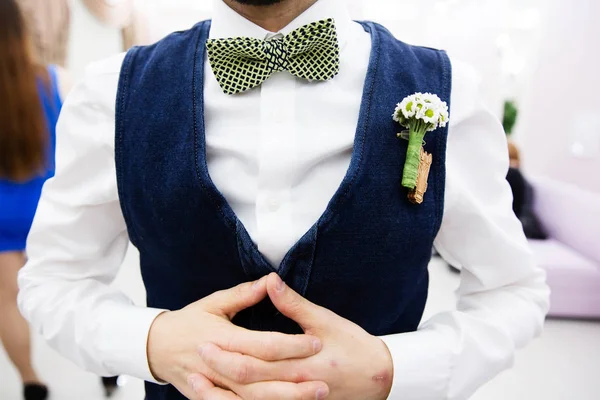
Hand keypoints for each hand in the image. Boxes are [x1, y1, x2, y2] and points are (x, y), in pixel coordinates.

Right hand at [147, 276, 328, 399]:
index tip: (315, 342)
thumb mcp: (214, 303)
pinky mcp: (212, 399)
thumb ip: (244, 294)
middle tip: (325, 380)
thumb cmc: (188, 321)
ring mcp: (215, 387)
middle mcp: (220, 366)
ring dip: (285, 399)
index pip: (262, 345)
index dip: (290, 346)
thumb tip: (271, 279)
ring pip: (253, 398)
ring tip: (315, 396)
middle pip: (262, 377)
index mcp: (223, 338)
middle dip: (294, 379)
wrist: (156, 347)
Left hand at [195, 273, 393, 399]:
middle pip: (247, 385)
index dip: (226, 353)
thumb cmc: (353, 346)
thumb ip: (293, 304)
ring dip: (222, 396)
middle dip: (219, 371)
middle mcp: (294, 386)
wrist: (379, 378)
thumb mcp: (325, 321)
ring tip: (196, 384)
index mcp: (299, 362)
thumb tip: (270, 281)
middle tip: (196, 357)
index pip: (254, 360)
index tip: (204, 341)